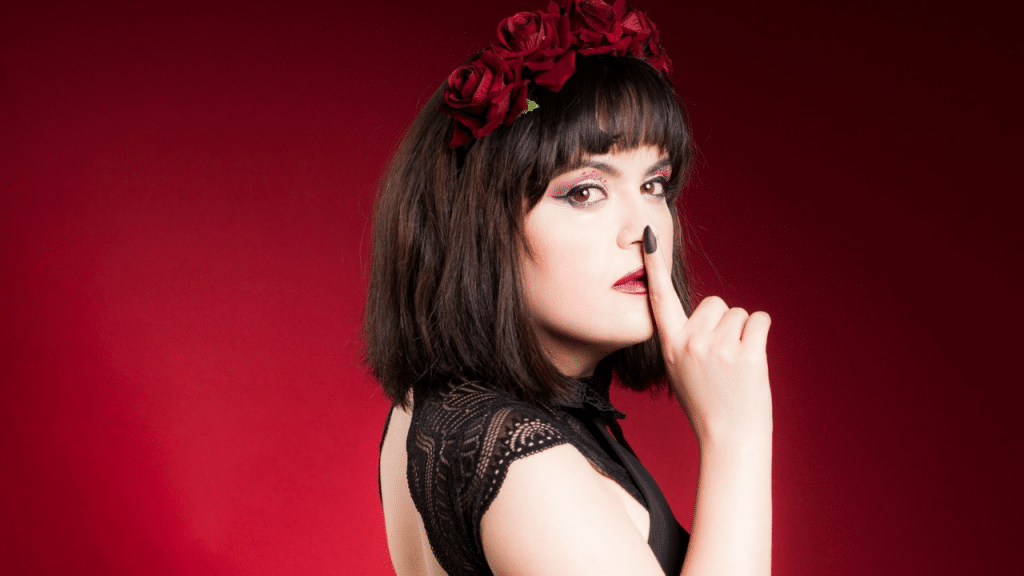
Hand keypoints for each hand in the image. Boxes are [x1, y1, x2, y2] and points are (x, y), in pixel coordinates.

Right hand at [642, 226, 771, 443]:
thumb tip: (708, 312)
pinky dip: (761, 335)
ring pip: (739, 314)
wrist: (729, 440)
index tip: (647, 238)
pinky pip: (759, 321)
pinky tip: (754, 361)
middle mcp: (690, 343)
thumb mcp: (681, 371)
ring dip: (744, 334)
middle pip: (715, 304)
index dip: (653, 267)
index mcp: (671, 346)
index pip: (659, 299)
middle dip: (725, 323)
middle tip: (723, 359)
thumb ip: (686, 340)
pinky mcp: (747, 355)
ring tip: (736, 368)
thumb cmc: (707, 404)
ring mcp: (718, 349)